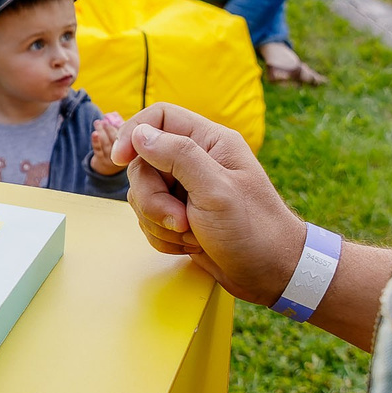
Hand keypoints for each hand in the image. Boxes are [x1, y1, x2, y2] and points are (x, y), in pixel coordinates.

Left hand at [88, 108, 125, 174]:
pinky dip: (96, 141)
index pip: (131, 139)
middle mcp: (125, 159)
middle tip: (105, 120)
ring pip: (107, 143)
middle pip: (118, 140)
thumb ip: (124, 130)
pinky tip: (94, 134)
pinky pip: (98, 150)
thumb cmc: (118, 152)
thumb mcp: (126, 143)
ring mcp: (113, 161)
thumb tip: (115, 114)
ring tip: (97, 123)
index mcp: (134, 152)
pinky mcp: (101, 161)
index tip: (119, 119)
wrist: (107, 172)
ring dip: (102, 131)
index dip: (126, 129)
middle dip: (111, 129)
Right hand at [109, 103, 305, 305]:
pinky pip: (149, 220)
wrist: (271, 275)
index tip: (121, 160)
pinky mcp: (180, 216)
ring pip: (142, 195)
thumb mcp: (216, 190)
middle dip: (153, 198)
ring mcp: (186, 190)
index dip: (134, 133)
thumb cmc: (254, 230)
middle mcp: (197, 161)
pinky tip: (190, 246)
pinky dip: (162, 237)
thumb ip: (178, 156)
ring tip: (191, 236)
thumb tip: (140, 133)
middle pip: (143, 163)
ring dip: (158, 221)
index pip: (159, 117)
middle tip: (180, 221)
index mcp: (210, 142)